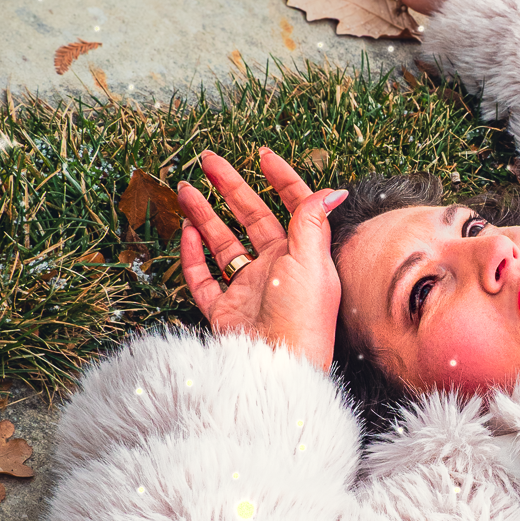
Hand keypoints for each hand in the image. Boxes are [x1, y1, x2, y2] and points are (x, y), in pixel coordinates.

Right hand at [178, 149, 345, 371]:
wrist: (277, 366)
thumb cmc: (301, 317)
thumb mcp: (310, 262)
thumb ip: (312, 222)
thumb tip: (334, 188)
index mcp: (301, 255)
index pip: (292, 207)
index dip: (279, 179)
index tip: (262, 154)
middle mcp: (276, 269)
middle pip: (250, 218)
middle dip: (230, 187)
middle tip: (207, 161)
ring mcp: (248, 289)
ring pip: (222, 243)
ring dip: (205, 215)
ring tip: (186, 190)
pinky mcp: (225, 311)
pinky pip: (203, 278)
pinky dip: (193, 256)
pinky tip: (187, 233)